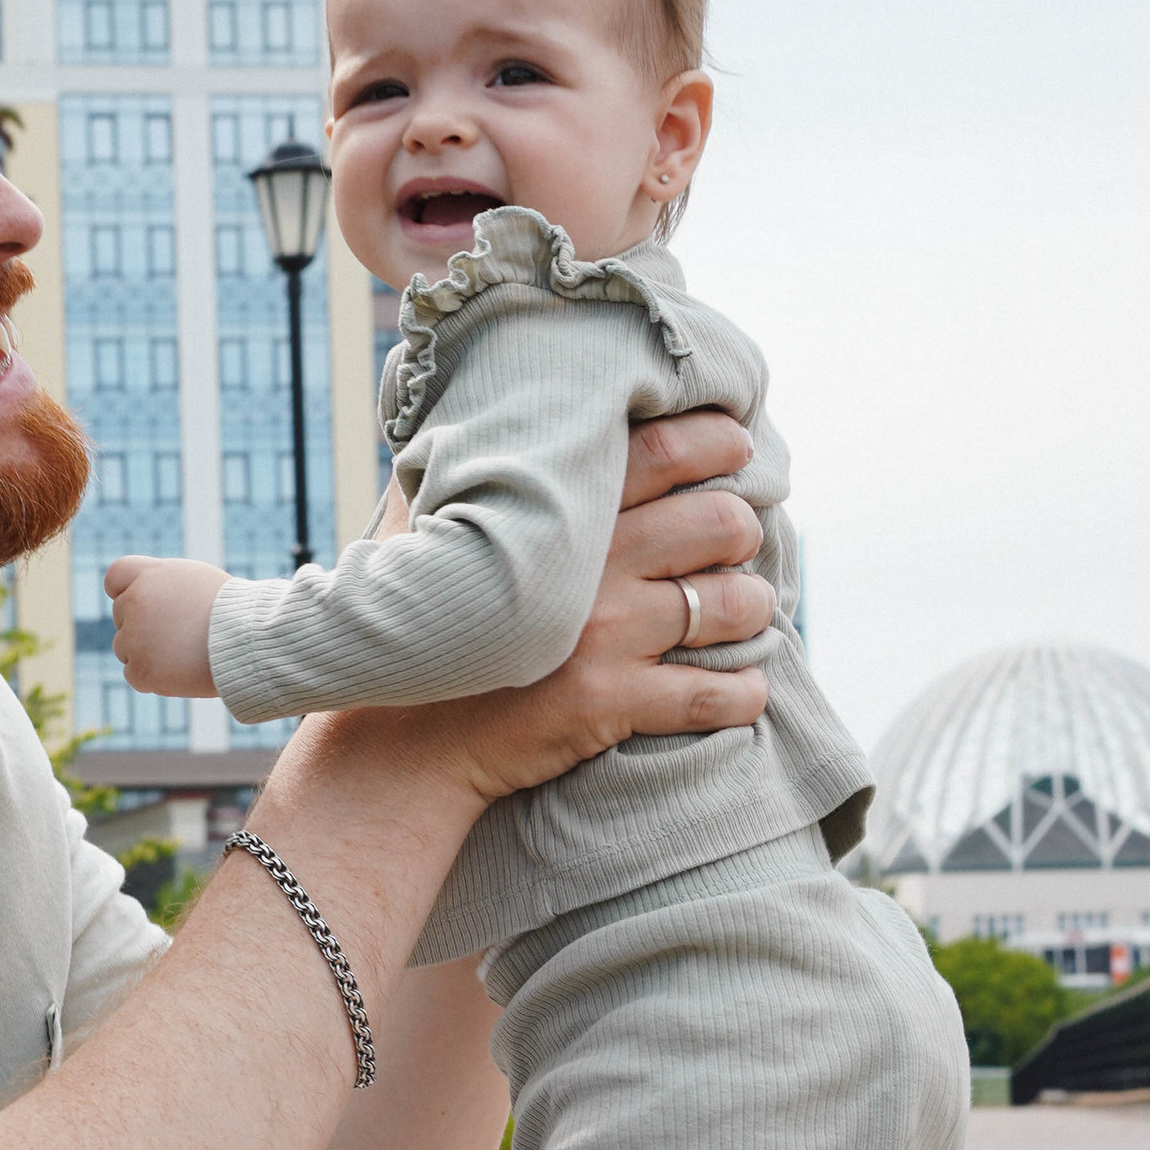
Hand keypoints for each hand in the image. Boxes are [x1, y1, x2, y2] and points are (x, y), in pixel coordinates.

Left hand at [105, 554, 226, 696]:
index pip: (115, 577)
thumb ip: (163, 584)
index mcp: (150, 576)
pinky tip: (179, 671)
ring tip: (183, 653)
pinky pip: (134, 675)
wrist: (250, 640)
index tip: (142, 603)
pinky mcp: (141, 670)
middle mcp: (136, 602)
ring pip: (124, 648)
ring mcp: (135, 638)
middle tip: (179, 634)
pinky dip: (152, 678)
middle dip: (142, 625)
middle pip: (121, 616)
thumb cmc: (233, 610)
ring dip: (146, 652)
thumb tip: (144, 595)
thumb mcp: (197, 580)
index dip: (125, 591)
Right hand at [439, 407, 775, 798]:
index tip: (737, 447)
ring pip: (733, 605)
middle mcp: (588, 568)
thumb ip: (453, 467)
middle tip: (732, 545)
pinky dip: (743, 692)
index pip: (663, 451)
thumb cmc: (406, 623)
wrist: (395, 739)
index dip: (718, 442)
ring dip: (754, 609)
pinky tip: (740, 689)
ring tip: (742, 615)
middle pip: (720, 524)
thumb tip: (467, 410)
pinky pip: (714, 695)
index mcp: (553, 512)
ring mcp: (603, 637)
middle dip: (742, 532)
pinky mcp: (609, 704)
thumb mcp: (416, 525)